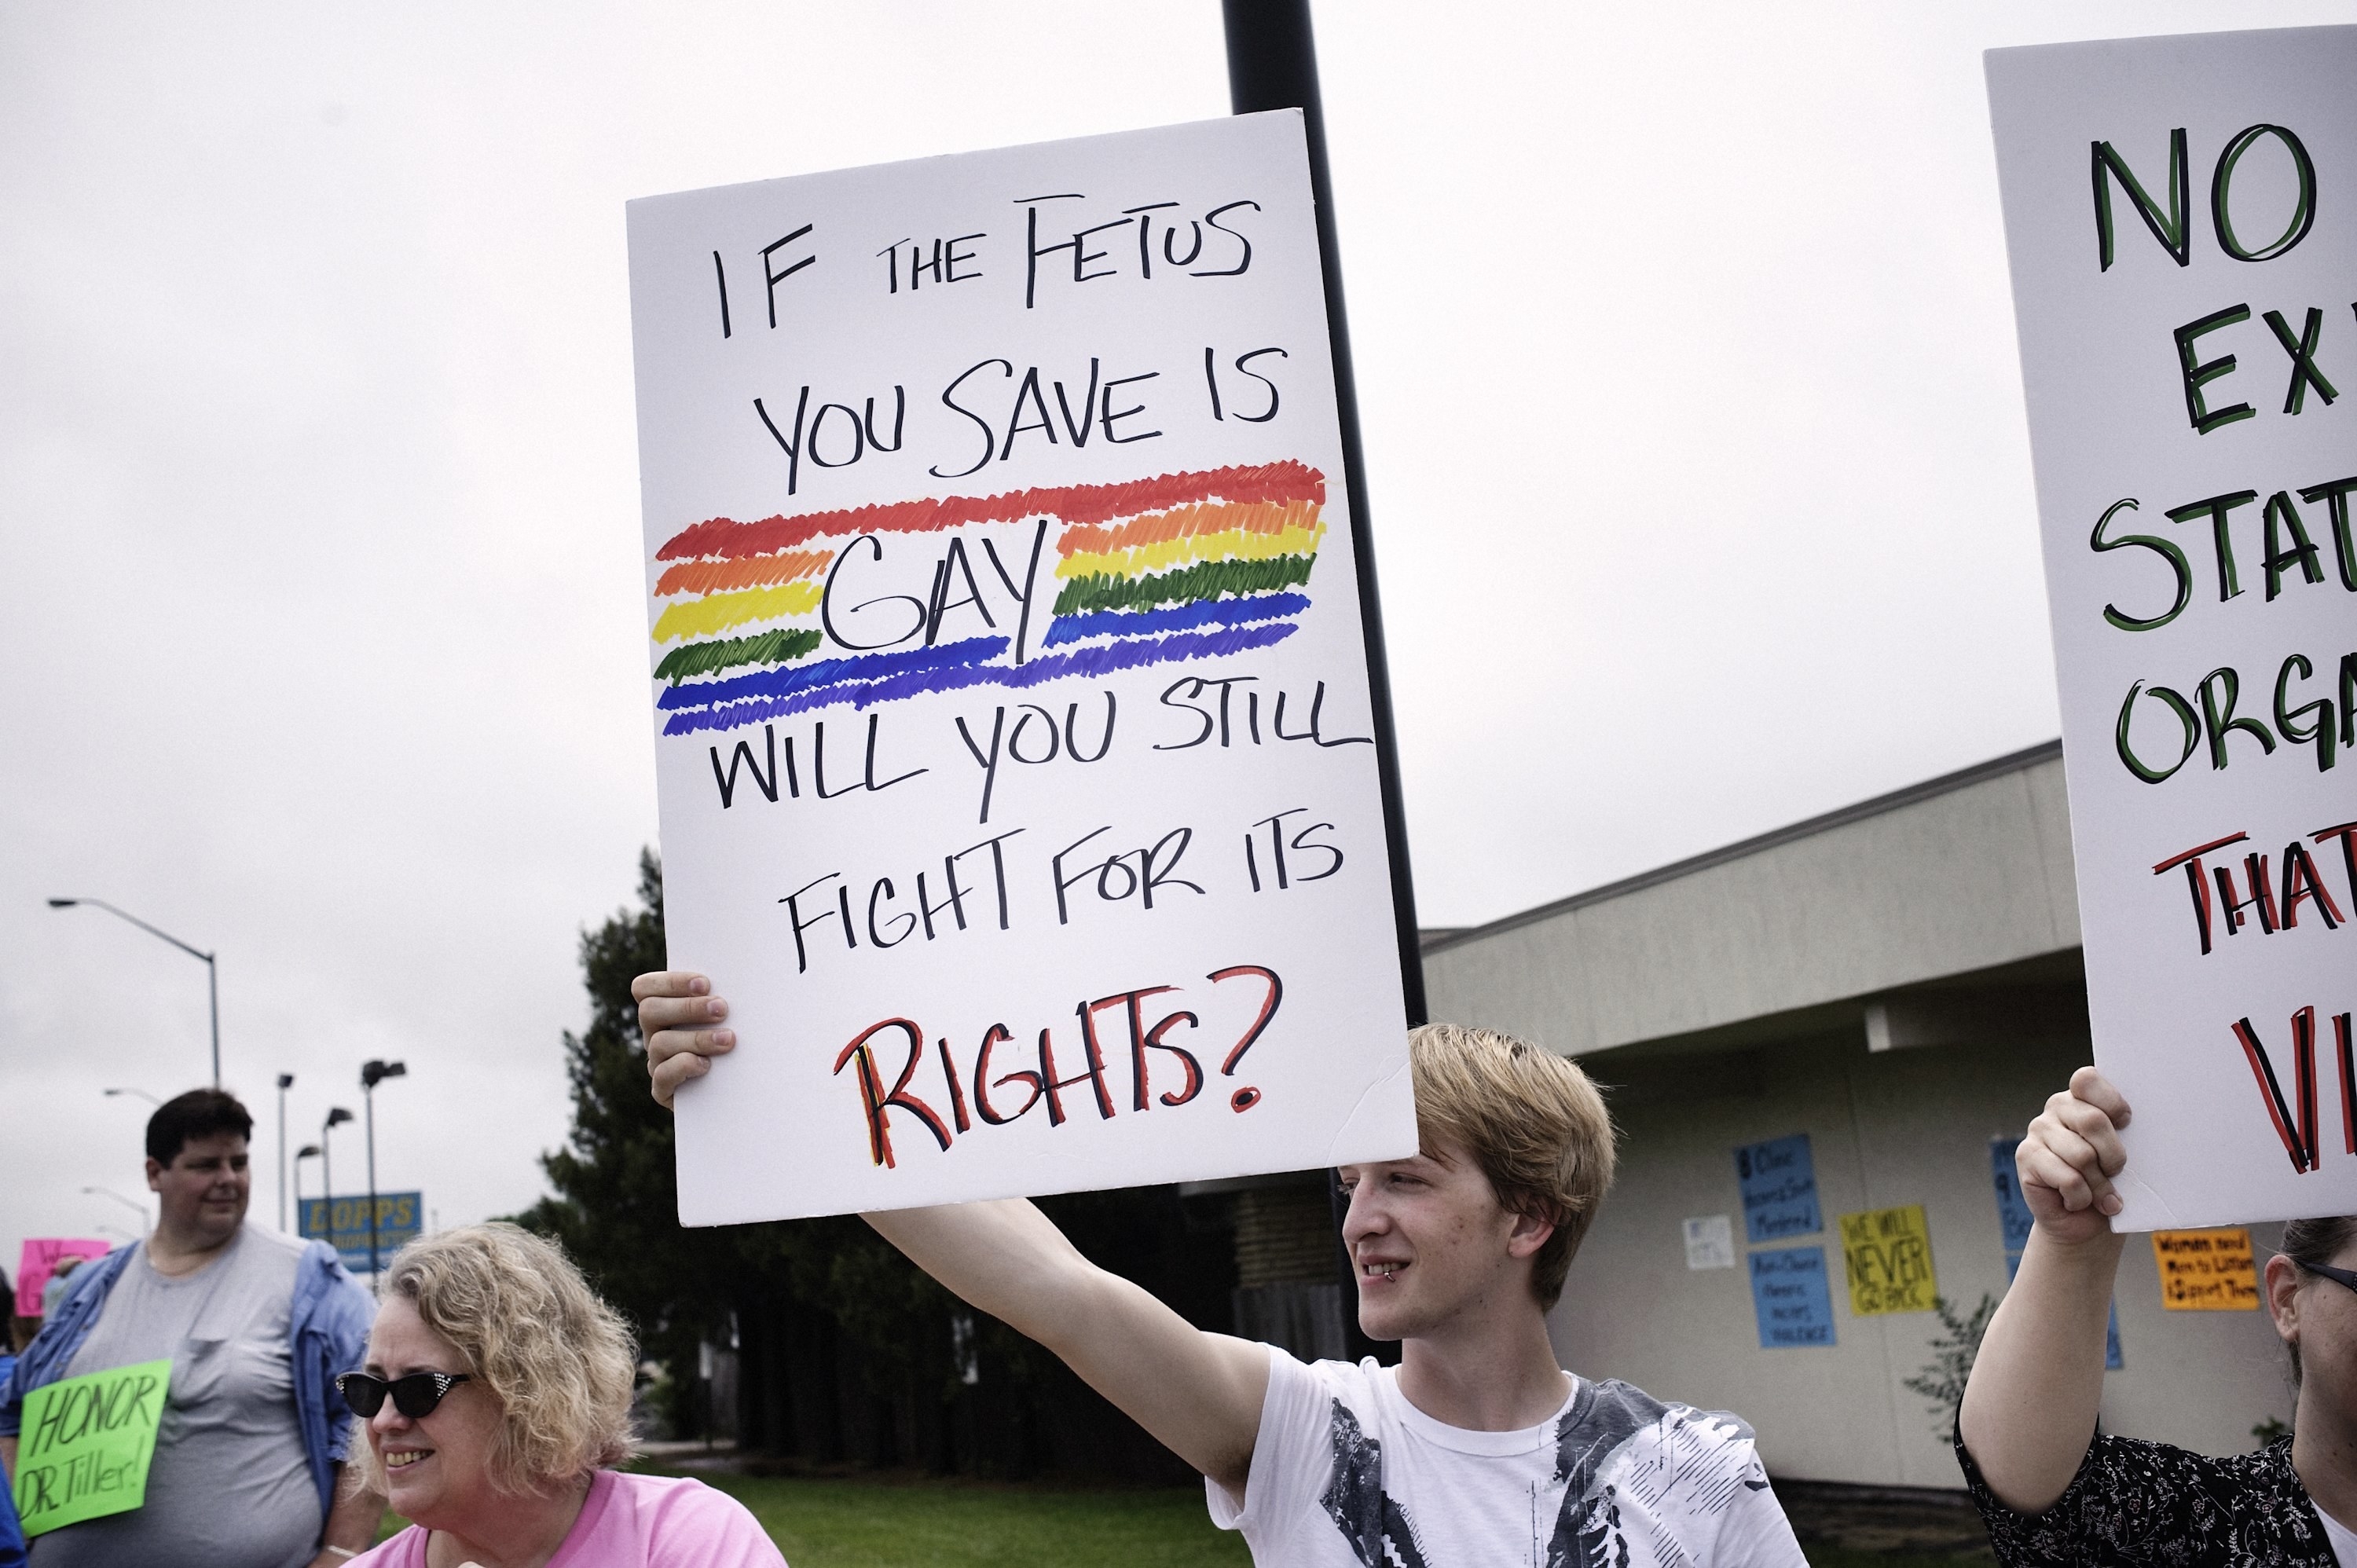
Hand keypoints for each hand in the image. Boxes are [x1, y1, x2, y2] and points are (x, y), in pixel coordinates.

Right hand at [634, 970, 734, 1108]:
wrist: (739, 1087)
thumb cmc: (735, 1042)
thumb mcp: (727, 1016)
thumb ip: (718, 998)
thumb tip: (734, 980)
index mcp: (663, 1009)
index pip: (645, 988)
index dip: (670, 982)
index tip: (705, 984)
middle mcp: (655, 1033)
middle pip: (650, 1011)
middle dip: (688, 1008)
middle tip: (721, 1009)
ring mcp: (657, 1061)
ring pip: (659, 1043)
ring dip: (696, 1038)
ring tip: (727, 1039)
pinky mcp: (664, 1090)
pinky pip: (662, 1076)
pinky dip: (684, 1067)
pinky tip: (707, 1065)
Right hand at [2017, 1066, 2130, 1244]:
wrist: (2087, 1225)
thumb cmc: (2112, 1185)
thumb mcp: (2124, 1155)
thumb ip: (2124, 1137)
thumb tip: (2134, 1130)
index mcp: (2082, 1099)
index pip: (2087, 1080)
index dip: (2111, 1101)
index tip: (2127, 1123)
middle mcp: (2056, 1109)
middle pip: (2093, 1121)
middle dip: (2114, 1156)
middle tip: (2117, 1173)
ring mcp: (2038, 1131)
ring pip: (2082, 1155)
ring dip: (2099, 1185)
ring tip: (2101, 1196)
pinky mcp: (2026, 1157)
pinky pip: (2067, 1178)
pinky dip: (2081, 1197)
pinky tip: (2077, 1201)